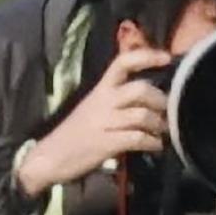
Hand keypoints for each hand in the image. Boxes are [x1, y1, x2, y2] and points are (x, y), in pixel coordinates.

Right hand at [15, 48, 171, 198]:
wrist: (48, 158)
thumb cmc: (75, 133)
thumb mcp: (94, 108)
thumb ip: (118, 98)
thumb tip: (150, 95)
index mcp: (100, 89)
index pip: (122, 62)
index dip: (146, 56)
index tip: (166, 57)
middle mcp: (103, 101)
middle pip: (140, 89)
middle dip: (160, 100)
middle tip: (167, 112)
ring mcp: (104, 122)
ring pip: (142, 115)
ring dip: (159, 125)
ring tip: (161, 133)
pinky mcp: (106, 144)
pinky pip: (137, 138)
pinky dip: (152, 142)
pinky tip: (155, 146)